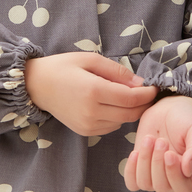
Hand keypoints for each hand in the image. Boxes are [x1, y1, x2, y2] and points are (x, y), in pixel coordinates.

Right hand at [24, 52, 157, 135]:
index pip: (131, 98)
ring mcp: (87, 125)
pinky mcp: (84, 131)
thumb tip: (139, 83)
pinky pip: (110, 127)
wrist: (37, 85)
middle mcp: (92, 112)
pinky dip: (117, 117)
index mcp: (94, 91)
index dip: (147, 94)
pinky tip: (113, 104)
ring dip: (130, 111)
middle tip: (148, 93)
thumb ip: (117, 71)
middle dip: (143, 104)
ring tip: (129, 96)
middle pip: (130, 114)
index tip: (154, 87)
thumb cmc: (64, 66)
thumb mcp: (90, 59)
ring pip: (122, 122)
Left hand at [124, 95, 191, 191]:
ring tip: (150, 139)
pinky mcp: (141, 167)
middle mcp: (174, 181)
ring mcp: (155, 175)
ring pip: (145, 183)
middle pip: (161, 186)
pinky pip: (131, 182)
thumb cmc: (187, 121)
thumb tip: (188, 170)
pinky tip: (135, 152)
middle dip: (157, 161)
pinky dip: (130, 170)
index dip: (173, 174)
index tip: (169, 153)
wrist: (170, 109)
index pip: (183, 190)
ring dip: (144, 161)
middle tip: (161, 140)